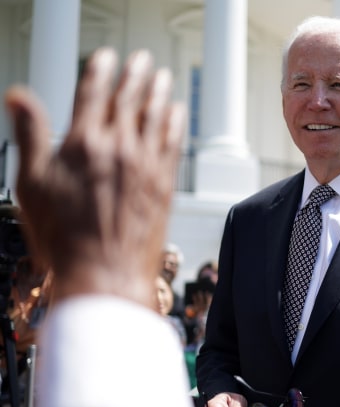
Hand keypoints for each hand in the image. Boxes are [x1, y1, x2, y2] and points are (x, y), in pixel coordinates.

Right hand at [4, 48, 185, 308]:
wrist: (105, 274)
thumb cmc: (64, 238)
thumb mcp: (32, 184)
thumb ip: (29, 136)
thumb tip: (18, 96)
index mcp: (83, 143)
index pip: (93, 94)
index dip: (100, 71)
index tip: (106, 56)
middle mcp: (119, 148)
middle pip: (129, 100)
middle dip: (135, 75)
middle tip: (141, 60)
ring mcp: (146, 166)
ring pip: (155, 117)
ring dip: (159, 92)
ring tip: (162, 76)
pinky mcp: (164, 185)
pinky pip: (173, 144)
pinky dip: (175, 123)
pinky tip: (178, 113)